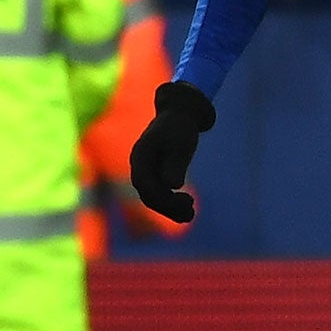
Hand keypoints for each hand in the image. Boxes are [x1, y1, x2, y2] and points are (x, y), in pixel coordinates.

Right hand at [129, 81, 215, 222]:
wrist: (179, 114)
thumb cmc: (180, 127)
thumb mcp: (181, 144)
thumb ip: (176, 163)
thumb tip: (172, 185)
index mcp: (140, 155)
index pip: (145, 184)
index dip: (162, 197)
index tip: (184, 201)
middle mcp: (139, 165)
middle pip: (147, 194)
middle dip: (168, 206)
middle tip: (191, 212)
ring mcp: (144, 170)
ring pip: (152, 197)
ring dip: (170, 209)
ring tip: (190, 216)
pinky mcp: (153, 173)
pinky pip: (158, 193)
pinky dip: (170, 204)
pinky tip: (187, 212)